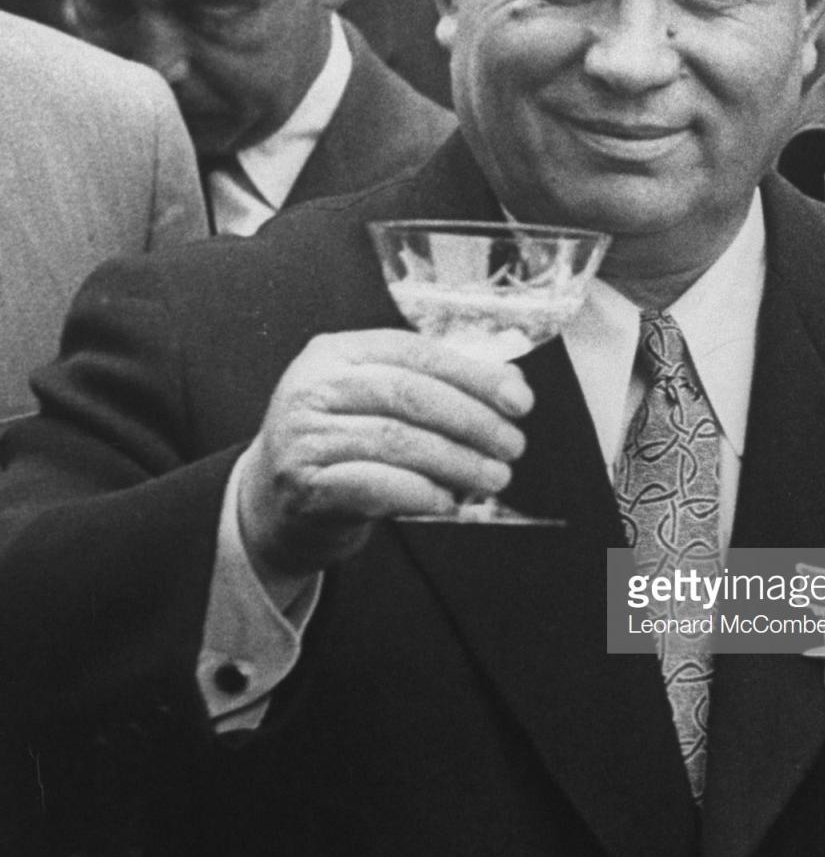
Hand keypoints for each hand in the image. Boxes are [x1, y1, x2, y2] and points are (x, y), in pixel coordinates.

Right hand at [236, 329, 533, 576]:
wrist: (273, 503)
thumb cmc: (341, 447)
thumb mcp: (379, 405)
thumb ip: (438, 388)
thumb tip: (512, 384)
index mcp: (336, 353)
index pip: (415, 353)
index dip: (474, 376)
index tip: (519, 400)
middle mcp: (313, 386)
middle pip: (409, 395)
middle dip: (472, 420)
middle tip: (512, 445)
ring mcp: (303, 435)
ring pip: (396, 441)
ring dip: (457, 462)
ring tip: (493, 476)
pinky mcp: (304, 485)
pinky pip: (374, 485)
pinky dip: (420, 492)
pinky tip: (448, 501)